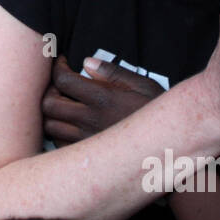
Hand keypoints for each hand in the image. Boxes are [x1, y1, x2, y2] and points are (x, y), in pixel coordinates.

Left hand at [42, 55, 162, 144]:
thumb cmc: (158, 113)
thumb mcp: (144, 86)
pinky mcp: (88, 157)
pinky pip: (59, 144)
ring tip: (64, 105)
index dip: (58, 67)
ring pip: (50, 126)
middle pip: (49, 104)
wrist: (171, 149)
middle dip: (49, 90)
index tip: (63, 63)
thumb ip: (114, 73)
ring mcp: (86, 141)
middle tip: (60, 85)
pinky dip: (58, 132)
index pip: (63, 80)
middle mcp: (90, 120)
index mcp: (103, 98)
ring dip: (52, 113)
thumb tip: (86, 62)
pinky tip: (71, 125)